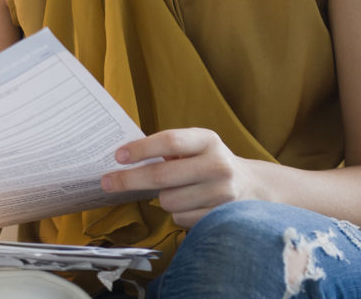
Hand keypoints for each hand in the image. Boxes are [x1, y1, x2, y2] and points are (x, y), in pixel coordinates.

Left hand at [99, 128, 264, 227]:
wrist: (253, 186)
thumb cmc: (209, 162)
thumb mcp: (195, 145)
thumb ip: (167, 148)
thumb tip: (124, 158)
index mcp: (207, 140)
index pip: (170, 141)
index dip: (141, 149)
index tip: (118, 156)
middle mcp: (218, 165)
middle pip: (162, 176)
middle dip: (129, 180)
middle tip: (107, 182)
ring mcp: (222, 193)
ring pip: (169, 201)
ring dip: (162, 198)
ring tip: (175, 190)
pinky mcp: (221, 216)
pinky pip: (181, 219)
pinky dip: (177, 213)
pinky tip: (190, 204)